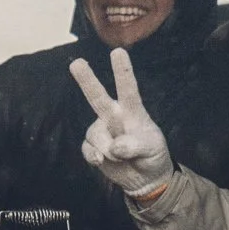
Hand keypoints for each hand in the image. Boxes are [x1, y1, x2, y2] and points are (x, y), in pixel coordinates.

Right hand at [70, 47, 173, 195]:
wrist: (145, 178)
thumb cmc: (152, 155)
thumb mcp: (151, 149)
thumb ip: (135, 145)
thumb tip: (114, 147)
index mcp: (132, 111)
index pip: (128, 89)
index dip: (123, 71)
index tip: (118, 52)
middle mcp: (114, 116)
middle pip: (97, 96)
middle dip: (87, 80)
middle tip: (76, 63)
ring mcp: (101, 131)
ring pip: (94, 134)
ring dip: (106, 149)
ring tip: (121, 157)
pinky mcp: (92, 147)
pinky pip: (87, 149)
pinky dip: (94, 157)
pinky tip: (101, 161)